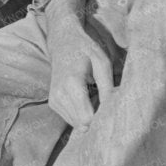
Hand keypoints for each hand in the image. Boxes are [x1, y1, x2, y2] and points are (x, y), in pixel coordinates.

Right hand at [44, 0, 114, 130]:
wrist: (63, 41)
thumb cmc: (86, 50)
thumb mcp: (102, 63)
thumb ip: (107, 88)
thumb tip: (112, 111)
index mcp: (72, 84)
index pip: (88, 118)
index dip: (102, 118)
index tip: (111, 109)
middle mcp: (59, 95)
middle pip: (83, 124)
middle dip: (96, 119)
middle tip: (105, 103)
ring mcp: (54, 100)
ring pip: (77, 124)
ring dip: (89, 116)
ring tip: (96, 98)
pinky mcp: (53, 103)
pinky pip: (72, 119)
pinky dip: (82, 114)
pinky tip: (87, 99)